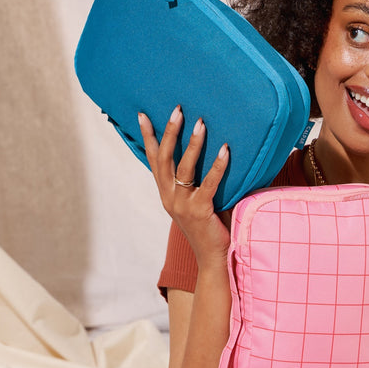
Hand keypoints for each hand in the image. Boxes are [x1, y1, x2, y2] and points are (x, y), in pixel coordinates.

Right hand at [138, 106, 230, 265]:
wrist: (212, 258)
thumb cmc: (209, 227)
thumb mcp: (196, 202)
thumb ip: (196, 182)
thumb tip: (212, 152)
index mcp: (166, 193)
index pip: (153, 160)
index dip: (147, 137)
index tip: (142, 114)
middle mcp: (170, 196)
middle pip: (164, 158)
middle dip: (169, 132)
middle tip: (177, 110)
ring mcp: (182, 204)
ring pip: (184, 168)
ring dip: (192, 143)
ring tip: (200, 123)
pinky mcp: (199, 210)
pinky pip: (209, 183)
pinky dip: (218, 165)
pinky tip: (226, 149)